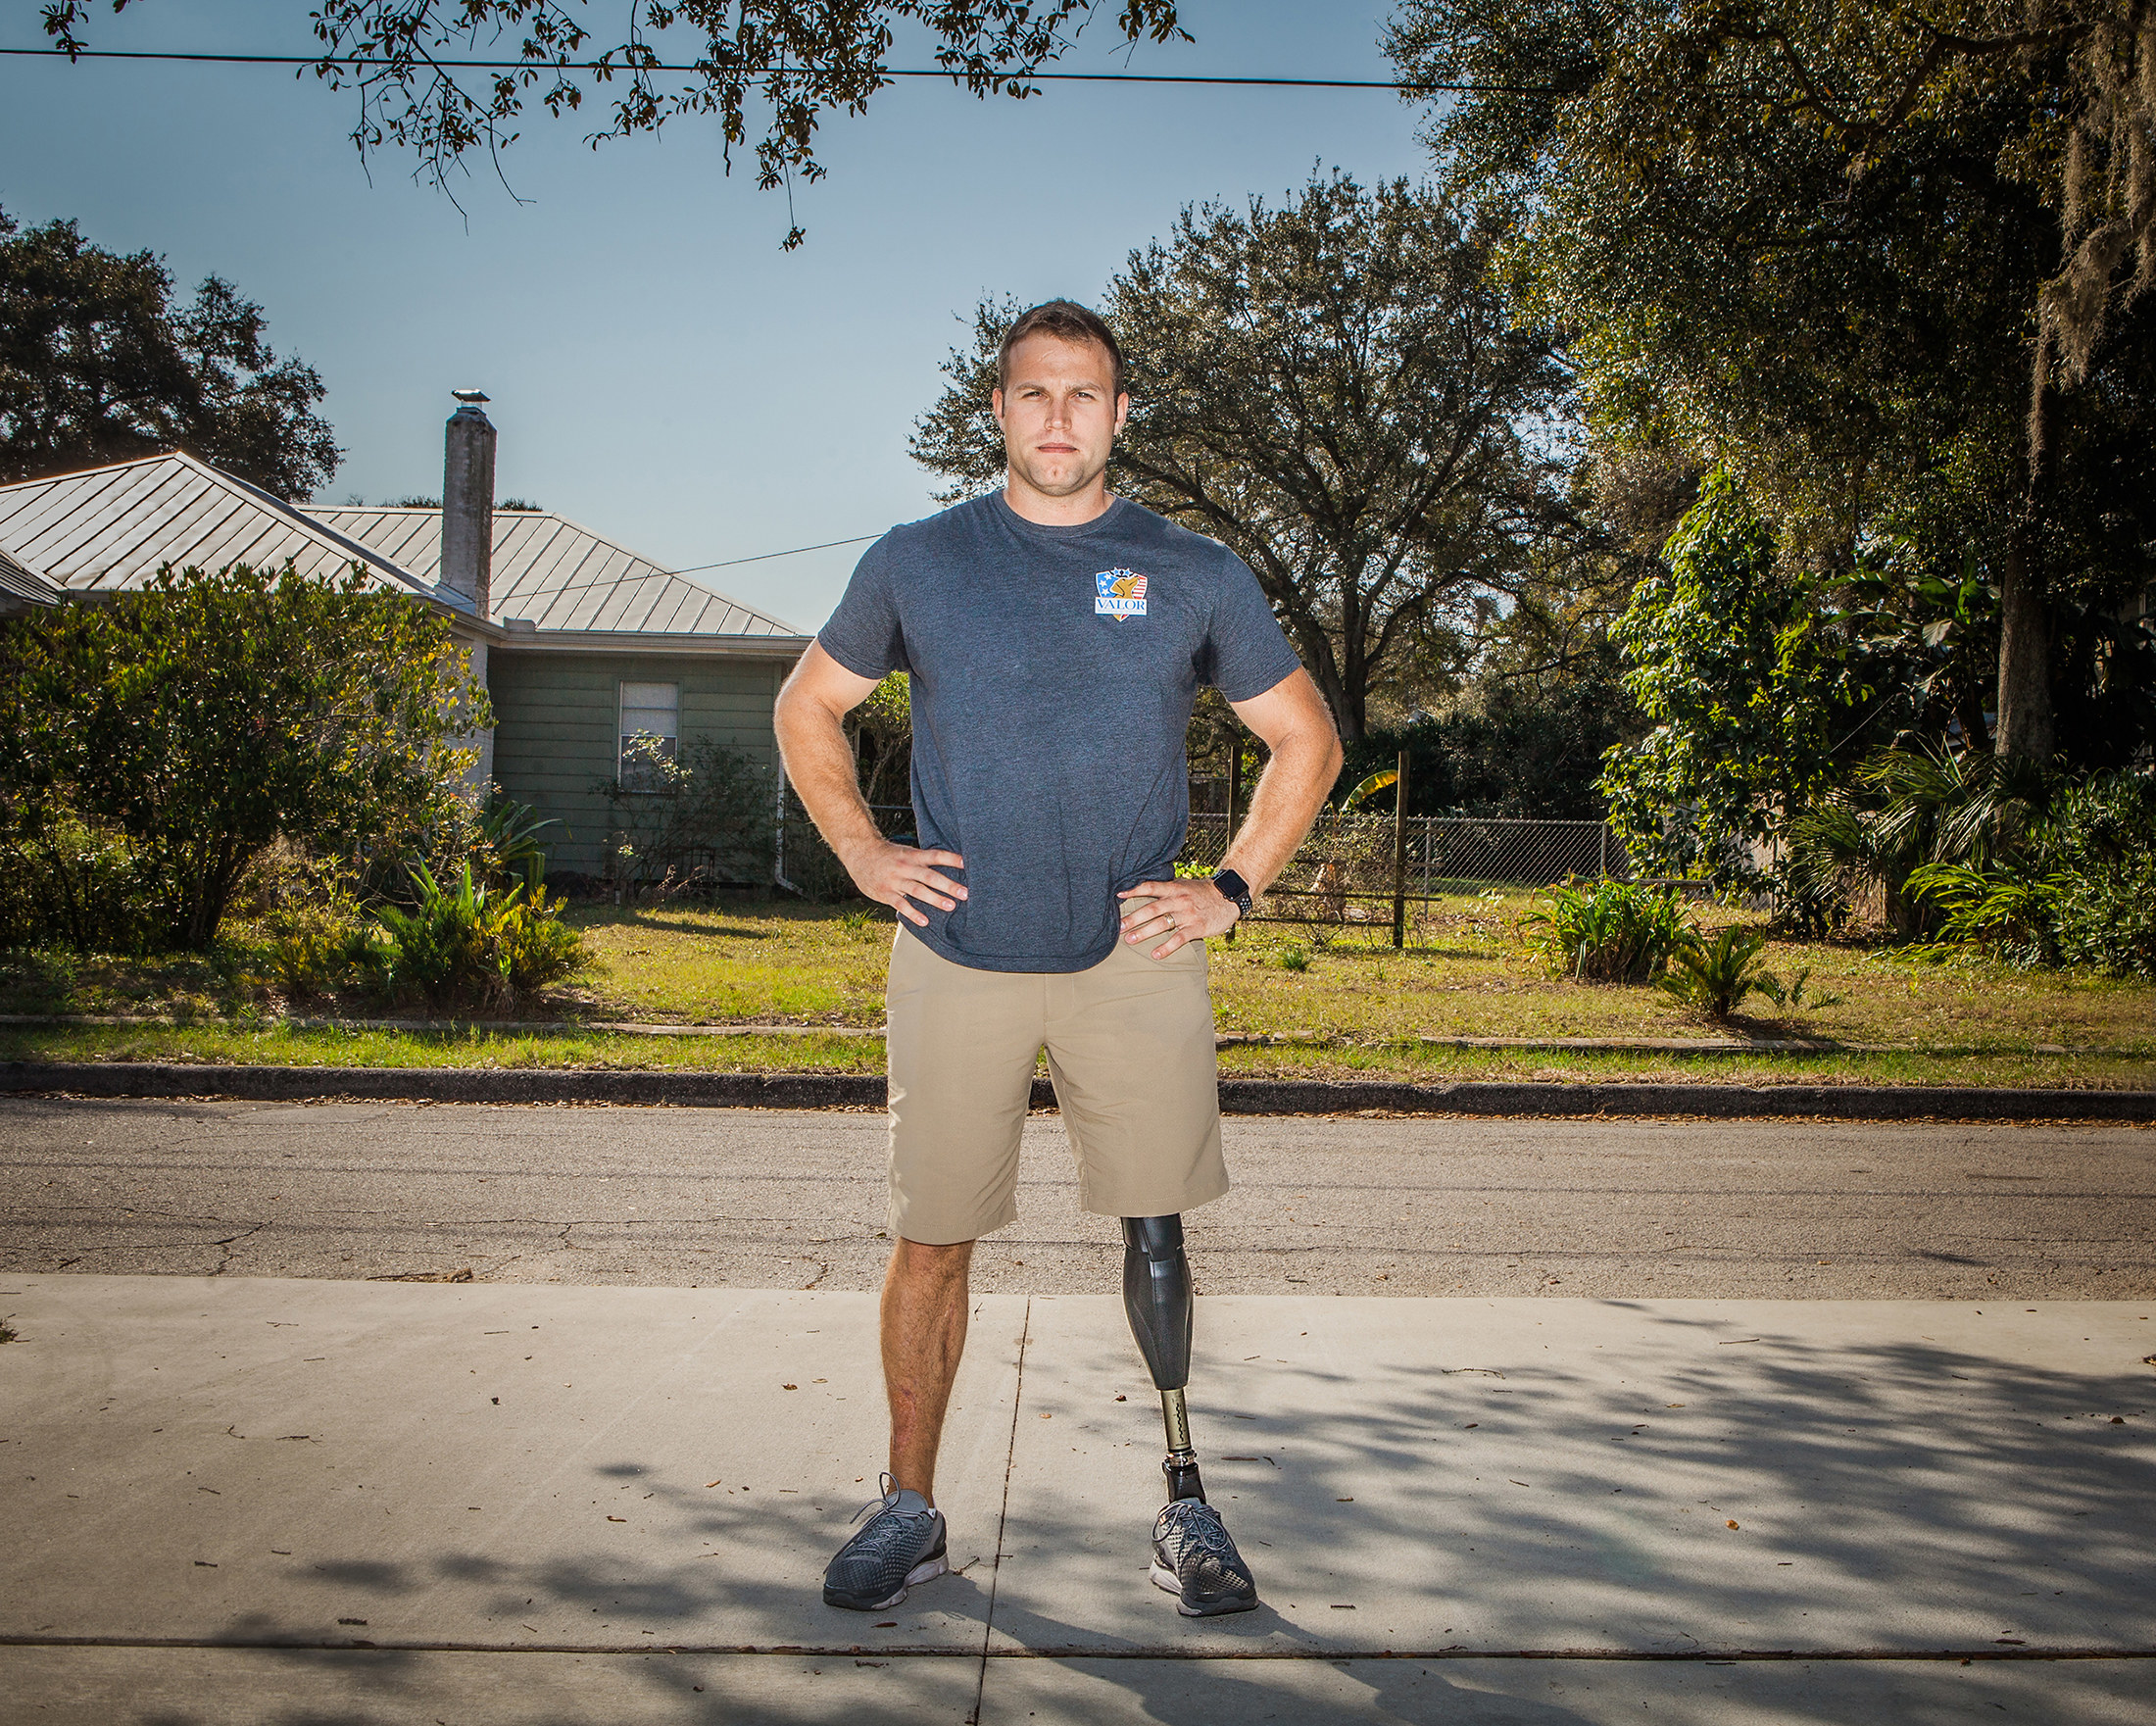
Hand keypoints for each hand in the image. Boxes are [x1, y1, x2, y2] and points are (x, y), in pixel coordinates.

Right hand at [844, 839, 966, 926]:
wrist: (859, 854)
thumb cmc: (887, 855)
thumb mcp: (905, 852)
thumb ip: (922, 860)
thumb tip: (947, 866)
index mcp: (912, 856)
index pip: (935, 855)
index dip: (950, 859)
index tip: (966, 864)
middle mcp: (905, 867)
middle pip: (929, 876)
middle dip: (948, 885)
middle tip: (965, 893)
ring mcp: (895, 880)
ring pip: (917, 890)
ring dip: (935, 899)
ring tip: (950, 906)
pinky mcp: (885, 893)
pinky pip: (901, 904)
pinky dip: (913, 913)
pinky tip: (924, 921)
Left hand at [1117, 878, 1239, 958]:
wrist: (1229, 896)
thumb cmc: (1203, 892)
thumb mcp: (1185, 885)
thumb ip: (1167, 889)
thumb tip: (1146, 890)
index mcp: (1174, 888)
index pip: (1150, 887)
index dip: (1134, 890)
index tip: (1118, 896)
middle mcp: (1178, 900)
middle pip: (1152, 908)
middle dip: (1134, 918)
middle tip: (1119, 927)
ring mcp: (1187, 914)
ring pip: (1163, 923)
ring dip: (1145, 932)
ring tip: (1130, 940)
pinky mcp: (1197, 927)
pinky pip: (1179, 938)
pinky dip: (1167, 947)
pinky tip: (1156, 954)